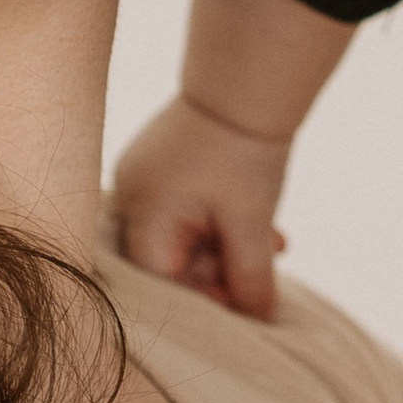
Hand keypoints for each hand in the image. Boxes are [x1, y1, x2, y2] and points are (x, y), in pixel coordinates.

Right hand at [110, 94, 290, 319]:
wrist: (248, 79)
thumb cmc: (245, 152)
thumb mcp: (252, 223)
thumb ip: (250, 279)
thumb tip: (258, 322)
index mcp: (142, 214)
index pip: (159, 283)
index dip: (201, 302)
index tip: (242, 303)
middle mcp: (130, 196)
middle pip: (168, 262)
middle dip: (218, 273)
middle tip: (262, 273)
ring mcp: (141, 178)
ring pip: (180, 236)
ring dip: (224, 247)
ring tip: (272, 243)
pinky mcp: (158, 165)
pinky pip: (181, 210)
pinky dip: (217, 223)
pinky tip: (259, 224)